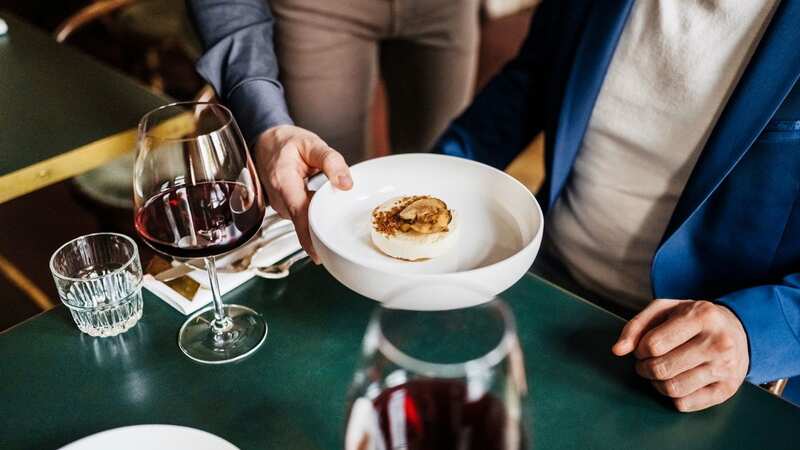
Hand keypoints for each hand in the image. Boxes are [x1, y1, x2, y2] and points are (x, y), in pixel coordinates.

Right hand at [253, 125, 352, 262]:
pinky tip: (325, 206)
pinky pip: (304, 217)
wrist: (265, 143)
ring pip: (306, 222)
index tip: (320, 254)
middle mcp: (280, 199)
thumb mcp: (311, 144)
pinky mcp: (287, 209)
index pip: (298, 214)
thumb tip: (346, 184)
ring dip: (321, 219)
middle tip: (345, 230)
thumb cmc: (285, 143)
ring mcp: (282, 207)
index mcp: (284, 182)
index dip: (308, 236)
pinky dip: (316, 215)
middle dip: (324, 229)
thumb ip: (331, 161)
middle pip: (304, 223)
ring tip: (336, 209)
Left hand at [612, 299, 748, 411]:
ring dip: (656, 383)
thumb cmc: (692, 319)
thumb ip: (636, 326)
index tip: (643, 347)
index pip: (653, 345)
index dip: (639, 349)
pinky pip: (686, 404)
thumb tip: (617, 350)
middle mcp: (718, 342)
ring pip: (673, 389)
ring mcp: (726, 368)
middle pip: (661, 369)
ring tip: (659, 372)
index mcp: (701, 316)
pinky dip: (672, 397)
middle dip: (644, 368)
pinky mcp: (727, 389)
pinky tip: (676, 381)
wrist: (738, 330)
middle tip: (646, 363)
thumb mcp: (664, 310)